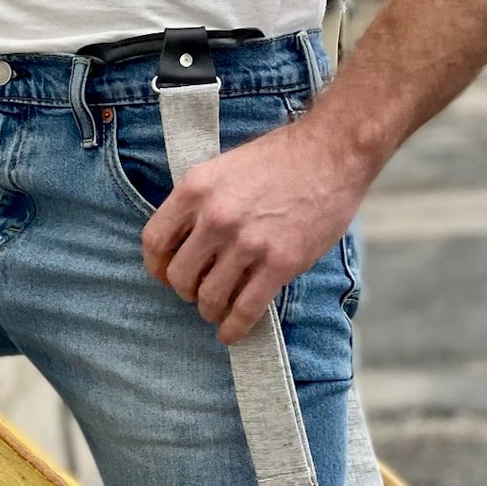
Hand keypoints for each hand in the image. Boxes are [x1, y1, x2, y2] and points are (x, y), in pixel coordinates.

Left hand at [141, 118, 372, 343]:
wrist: (332, 152)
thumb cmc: (280, 158)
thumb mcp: (223, 167)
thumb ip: (200, 202)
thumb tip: (185, 240)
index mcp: (196, 190)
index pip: (154, 241)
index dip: (157, 266)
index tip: (166, 274)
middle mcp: (216, 218)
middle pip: (179, 275)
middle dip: (185, 291)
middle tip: (197, 292)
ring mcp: (248, 243)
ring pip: (210, 297)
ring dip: (209, 310)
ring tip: (217, 310)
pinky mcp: (279, 263)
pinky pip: (246, 309)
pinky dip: (234, 328)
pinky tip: (231, 333)